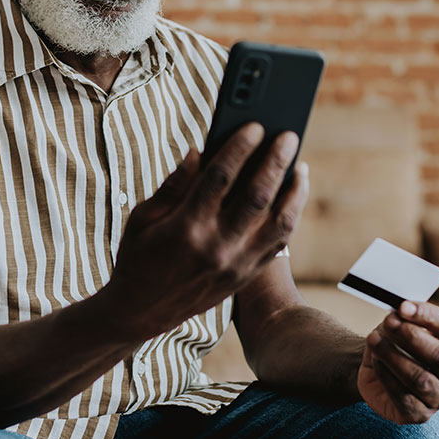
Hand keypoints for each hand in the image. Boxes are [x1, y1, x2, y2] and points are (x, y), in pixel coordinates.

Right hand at [106, 123, 308, 339]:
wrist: (141, 313)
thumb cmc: (138, 257)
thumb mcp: (143, 218)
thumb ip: (173, 185)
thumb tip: (199, 151)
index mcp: (186, 227)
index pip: (220, 178)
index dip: (240, 148)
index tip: (255, 126)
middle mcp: (216, 247)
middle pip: (257, 196)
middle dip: (276, 161)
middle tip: (289, 136)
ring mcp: (236, 264)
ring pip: (278, 222)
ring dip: (293, 190)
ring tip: (300, 166)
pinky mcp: (246, 275)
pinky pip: (279, 242)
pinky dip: (291, 215)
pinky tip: (293, 194)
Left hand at [357, 301, 438, 424]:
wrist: (377, 369)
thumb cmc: (396, 342)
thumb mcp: (400, 323)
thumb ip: (404, 317)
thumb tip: (400, 313)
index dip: (428, 315)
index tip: (402, 307)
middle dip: (411, 337)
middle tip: (388, 323)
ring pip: (420, 379)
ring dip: (393, 356)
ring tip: (373, 340)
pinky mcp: (421, 414)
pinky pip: (404, 397)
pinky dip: (386, 376)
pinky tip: (376, 362)